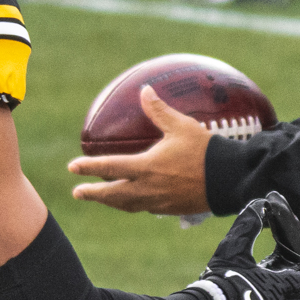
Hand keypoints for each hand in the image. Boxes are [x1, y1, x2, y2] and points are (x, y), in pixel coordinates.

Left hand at [67, 85, 213, 215]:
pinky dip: (131, 205)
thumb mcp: (181, 126)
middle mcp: (148, 188)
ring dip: (110, 202)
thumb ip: (159, 110)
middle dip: (93, 193)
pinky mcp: (170, 209)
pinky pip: (144, 208)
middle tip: (77, 192)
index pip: (110, 167)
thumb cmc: (205, 150)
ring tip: (100, 198)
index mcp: (146, 167)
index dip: (89, 167)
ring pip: (127, 205)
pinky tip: (131, 201)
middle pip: (113, 195)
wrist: (228, 180)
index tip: (72, 167)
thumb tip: (144, 91)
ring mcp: (158, 202)